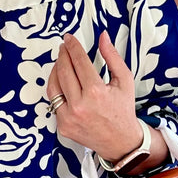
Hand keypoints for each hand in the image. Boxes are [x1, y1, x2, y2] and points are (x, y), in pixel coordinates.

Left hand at [47, 30, 142, 161]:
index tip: (69, 39)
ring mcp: (69, 117)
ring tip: (60, 62)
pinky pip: (54, 103)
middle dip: (62, 55)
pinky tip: (62, 82)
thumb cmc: (123, 110)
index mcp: (96, 92)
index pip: (79, 62)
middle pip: (63, 71)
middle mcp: (80, 105)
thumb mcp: (124, 80)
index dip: (73, 47)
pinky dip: (57, 90)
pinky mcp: (63, 126)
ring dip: (55, 70)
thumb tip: (103, 36)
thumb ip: (112, 56)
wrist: (120, 141)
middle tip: (63, 47)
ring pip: (53, 86)